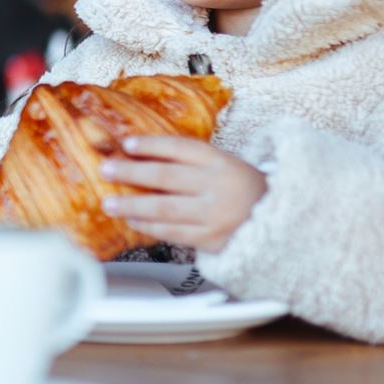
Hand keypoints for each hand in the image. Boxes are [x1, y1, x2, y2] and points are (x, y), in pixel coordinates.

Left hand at [98, 136, 265, 252]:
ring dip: (133, 206)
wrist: (278, 221)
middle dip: (133, 173)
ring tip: (109, 204)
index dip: (152, 145)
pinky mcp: (211, 238)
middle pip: (168, 176)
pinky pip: (173, 232)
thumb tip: (140, 156)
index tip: (126, 144)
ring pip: (166, 208)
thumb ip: (189, 162)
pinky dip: (150, 227)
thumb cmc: (239, 188)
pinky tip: (133, 222)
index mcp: (220, 161)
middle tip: (106, 170)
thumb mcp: (223, 165)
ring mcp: (214, 214)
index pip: (181, 148)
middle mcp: (217, 186)